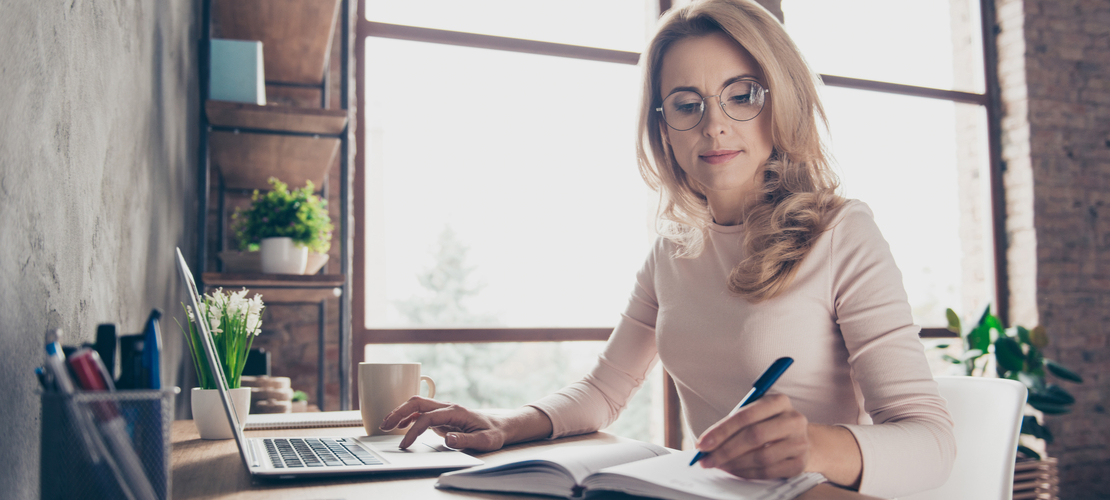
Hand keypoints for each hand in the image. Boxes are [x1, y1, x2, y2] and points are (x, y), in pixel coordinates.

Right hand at [379, 396, 508, 450]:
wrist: (501, 426)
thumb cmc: (493, 434)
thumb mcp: (484, 441)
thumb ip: (466, 440)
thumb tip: (448, 439)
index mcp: (456, 412)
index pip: (428, 417)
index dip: (414, 430)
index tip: (405, 444)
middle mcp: (448, 407)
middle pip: (418, 403)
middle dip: (399, 412)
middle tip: (384, 425)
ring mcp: (444, 410)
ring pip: (417, 405)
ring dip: (400, 412)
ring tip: (385, 424)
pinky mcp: (442, 416)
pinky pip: (421, 413)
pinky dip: (408, 417)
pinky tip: (400, 425)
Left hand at [693, 394, 810, 479]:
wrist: (800, 439)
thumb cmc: (768, 424)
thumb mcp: (756, 414)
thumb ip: (734, 424)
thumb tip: (706, 443)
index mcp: (779, 401)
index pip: (746, 415)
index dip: (721, 431)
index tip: (702, 444)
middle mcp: (794, 420)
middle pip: (754, 436)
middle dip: (725, 450)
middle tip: (706, 460)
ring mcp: (800, 442)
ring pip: (761, 457)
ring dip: (734, 464)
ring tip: (719, 465)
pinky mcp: (799, 463)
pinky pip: (768, 471)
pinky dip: (747, 473)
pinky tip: (734, 471)